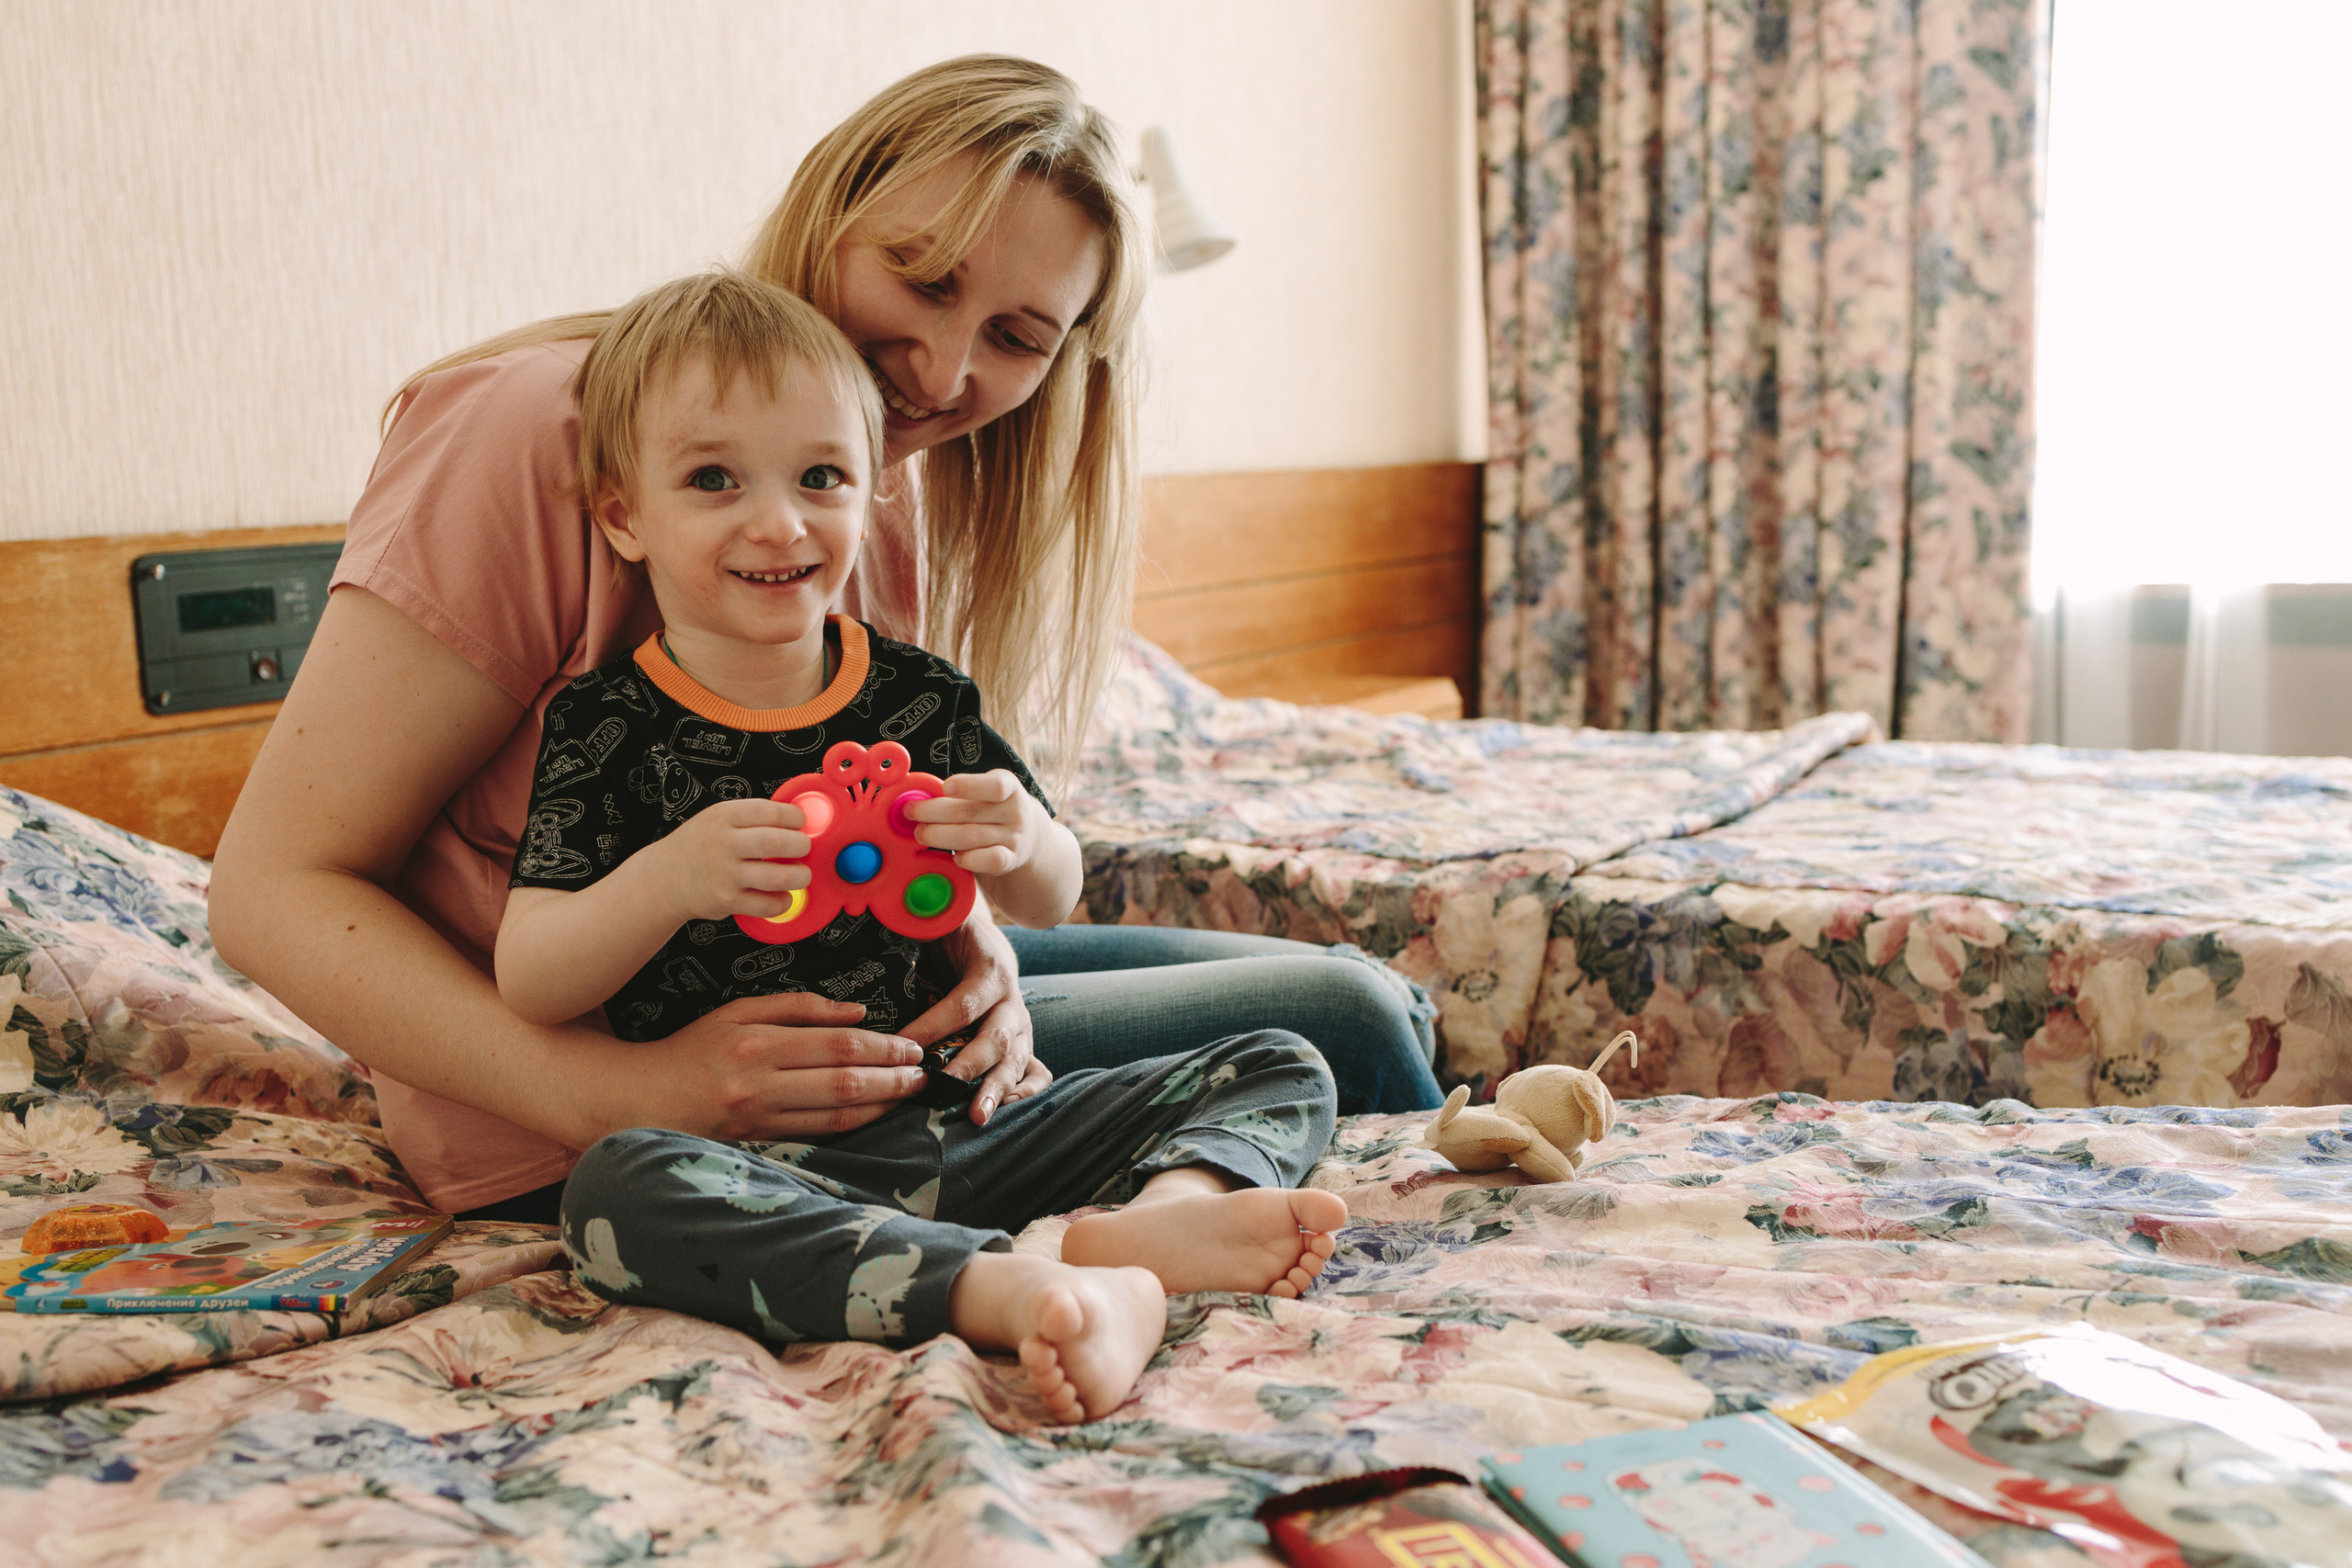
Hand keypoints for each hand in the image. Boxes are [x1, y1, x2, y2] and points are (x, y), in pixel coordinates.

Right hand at [637, 990, 928, 1140]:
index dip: (883, 1047)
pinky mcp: (757, 1144)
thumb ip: (799, 1007)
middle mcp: (760, 1083)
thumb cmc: (692, 1048)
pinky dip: (851, 1126)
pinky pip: (816, 1134)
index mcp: (758, 1043)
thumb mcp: (738, 1011)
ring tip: (909, 1094)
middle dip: (893, 1078)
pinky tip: (875, 1116)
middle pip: (845, 1081)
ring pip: (837, 1114)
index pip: (838, 1045)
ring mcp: (759, 1119)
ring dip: (881, 1105)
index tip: (912, 1046)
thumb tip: (857, 1011)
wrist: (639, 1098)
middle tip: (924, 1073)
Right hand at [646, 798, 810, 922]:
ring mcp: (725, 874)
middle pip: (777, 842)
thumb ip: (752, 816)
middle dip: (801, 845)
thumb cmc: (699, 845)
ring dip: (799, 876)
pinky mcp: (727, 901)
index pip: (771, 811)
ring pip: (777, 877)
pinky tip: (782, 895)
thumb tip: (797, 818)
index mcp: (724, 816)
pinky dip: (783, 902)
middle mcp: (723, 843)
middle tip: (803, 848)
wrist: (664, 877)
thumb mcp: (717, 817)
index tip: (800, 823)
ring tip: (800, 874)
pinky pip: (767, 905)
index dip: (795, 817)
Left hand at [899, 907, 1050, 1126]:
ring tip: (977, 1117)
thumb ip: (923, 924)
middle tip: (942, 1089)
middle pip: (996, 1038)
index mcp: (991, 969)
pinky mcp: (1024, 1041)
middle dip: (970, 1067)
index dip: (934, 1025)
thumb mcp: (941, 922)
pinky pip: (1036, 1069)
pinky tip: (1007, 1109)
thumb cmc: (952, 934)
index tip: (901, 1046)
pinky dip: (1025, 1091)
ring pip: (1016, 1059)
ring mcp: (1021, 1024)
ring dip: (997, 1090)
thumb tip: (889, 916)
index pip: (964, 1003)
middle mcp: (1012, 1000)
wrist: (983, 938)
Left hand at [904, 770, 1047, 874]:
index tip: (945, 787)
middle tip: (911, 813)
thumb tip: (917, 795)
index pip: (995, 785)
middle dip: (934, 812)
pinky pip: (990, 861)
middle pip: (970, 812)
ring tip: (920, 834)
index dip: (969, 785)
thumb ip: (958, 793)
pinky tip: (955, 858)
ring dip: (940, 835)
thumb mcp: (985, 793)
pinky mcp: (1010, 859)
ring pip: (972, 837)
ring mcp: (1014, 837)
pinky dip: (970, 859)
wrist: (1028, 835)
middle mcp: (1015, 811)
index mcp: (1009, 787)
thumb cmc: (992, 809)